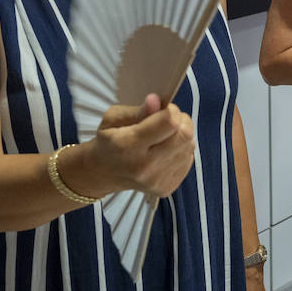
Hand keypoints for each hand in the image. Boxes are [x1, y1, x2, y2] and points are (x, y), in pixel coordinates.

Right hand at [78, 93, 196, 197]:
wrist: (102, 173)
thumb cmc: (108, 141)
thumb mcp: (113, 119)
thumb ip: (137, 110)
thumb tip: (157, 101)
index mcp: (128, 145)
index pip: (169, 123)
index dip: (171, 110)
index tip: (164, 109)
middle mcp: (144, 166)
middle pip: (185, 135)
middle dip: (182, 121)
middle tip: (169, 120)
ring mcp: (156, 180)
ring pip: (189, 147)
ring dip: (182, 136)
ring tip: (164, 136)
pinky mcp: (166, 189)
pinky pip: (188, 161)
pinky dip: (181, 151)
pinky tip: (165, 151)